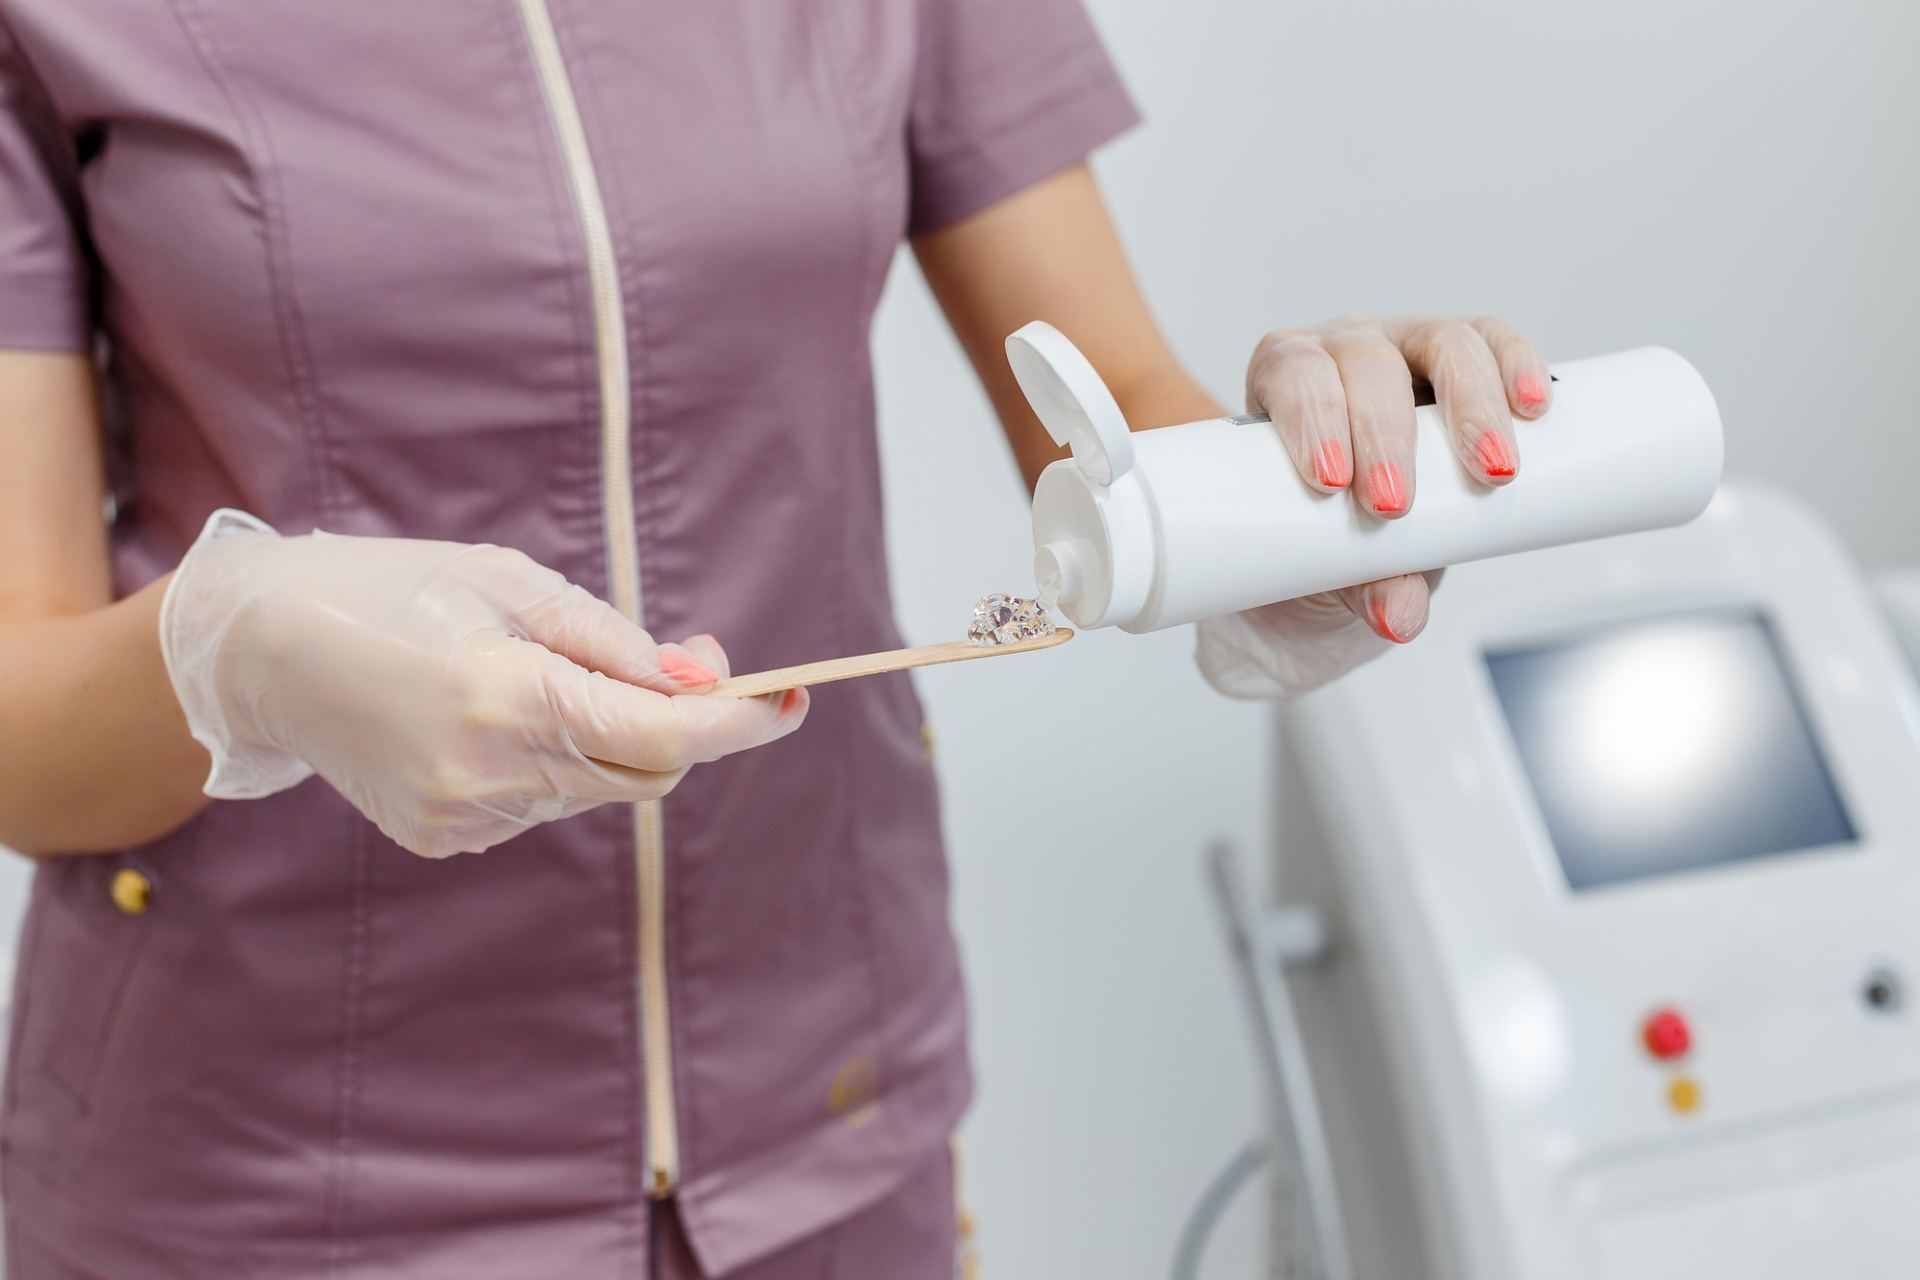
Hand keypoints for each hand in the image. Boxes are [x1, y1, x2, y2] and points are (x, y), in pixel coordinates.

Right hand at [160, 511, 805, 855]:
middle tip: (682, 665)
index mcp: (508, 696)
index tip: (793, 700)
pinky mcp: (444, 839)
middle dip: (683, 728)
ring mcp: (464, 818)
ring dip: (606, 740)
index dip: (741, 725)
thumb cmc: (393, 587)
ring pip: (596, 790)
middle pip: (646, 775)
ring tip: (532, 674)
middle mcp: (490, 773)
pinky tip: (491, 718)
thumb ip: (616, 643)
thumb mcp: (512, 582)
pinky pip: (544, 805)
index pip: (664, 737)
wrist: (262, 649)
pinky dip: (553, 763)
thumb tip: (706, 679)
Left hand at [1197, 316, 1549, 698]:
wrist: (1355, 534)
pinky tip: (1532, 405)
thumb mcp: (1328, 566)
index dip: (1312, 418)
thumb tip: (1399, 615)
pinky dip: (1517, 365)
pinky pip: (1496, 340)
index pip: (1293, 377)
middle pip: (1367, 363)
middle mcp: (1343, 352)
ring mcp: (1407, 344)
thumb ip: (1358, 586)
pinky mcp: (1470, 351)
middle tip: (1395, 504)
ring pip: (1442, 343)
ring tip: (1491, 469)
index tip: (1332, 482)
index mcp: (1286, 382)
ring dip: (1469, 405)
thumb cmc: (1320, 534)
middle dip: (1385, 434)